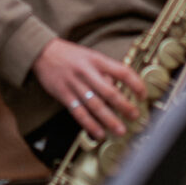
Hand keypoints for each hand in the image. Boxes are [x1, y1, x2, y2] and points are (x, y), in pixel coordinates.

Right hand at [31, 38, 145, 140]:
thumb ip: (105, 70)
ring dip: (109, 119)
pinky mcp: (63, 94)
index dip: (135, 83)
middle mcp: (87, 72)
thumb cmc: (70, 55)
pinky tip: (98, 132)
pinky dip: (89, 124)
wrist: (42, 52)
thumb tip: (122, 88)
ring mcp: (74, 84)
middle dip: (124, 106)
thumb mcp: (90, 56)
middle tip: (134, 116)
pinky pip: (78, 112)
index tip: (143, 95)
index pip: (121, 71)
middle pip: (109, 91)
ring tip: (120, 130)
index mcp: (96, 60)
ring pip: (95, 105)